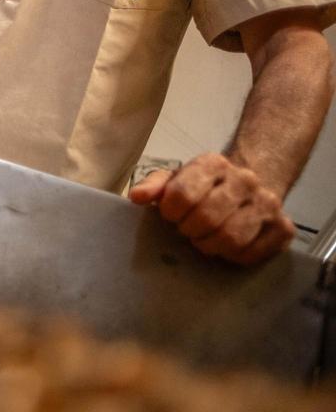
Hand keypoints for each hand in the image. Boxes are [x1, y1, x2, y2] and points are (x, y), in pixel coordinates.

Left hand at [129, 152, 295, 265]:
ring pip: (231, 239)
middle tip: (188, 230)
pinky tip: (227, 246)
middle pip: (207, 219)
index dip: (170, 212)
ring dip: (210, 245)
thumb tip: (137, 197)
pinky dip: (234, 256)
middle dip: (190, 231)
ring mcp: (268, 203)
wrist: (248, 186)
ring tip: (205, 239)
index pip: (182, 194)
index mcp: (212, 163)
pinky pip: (252, 254)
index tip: (170, 216)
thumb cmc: (203, 186)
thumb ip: (154, 186)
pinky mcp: (284, 228)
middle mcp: (245, 179)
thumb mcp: (174, 179)